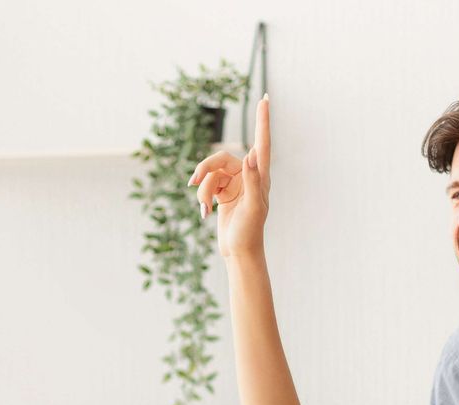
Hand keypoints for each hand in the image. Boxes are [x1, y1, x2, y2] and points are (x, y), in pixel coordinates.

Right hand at [189, 93, 269, 258]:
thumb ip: (252, 181)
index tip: (265, 98)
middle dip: (205, 170)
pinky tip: (204, 213)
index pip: (262, 143)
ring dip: (203, 191)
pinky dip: (202, 198)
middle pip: (221, 159)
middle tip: (193, 182)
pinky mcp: (222, 193)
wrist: (239, 252)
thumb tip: (251, 155)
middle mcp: (247, 176)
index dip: (263, 121)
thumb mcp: (253, 207)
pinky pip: (206, 186)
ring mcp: (234, 184)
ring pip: (210, 174)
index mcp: (260, 176)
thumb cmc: (249, 232)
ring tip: (204, 209)